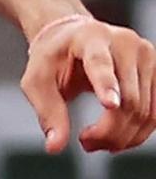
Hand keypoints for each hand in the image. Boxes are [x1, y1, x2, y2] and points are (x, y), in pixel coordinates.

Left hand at [21, 17, 155, 152]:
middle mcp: (124, 42)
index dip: (106, 85)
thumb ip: (47, 110)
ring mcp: (147, 57)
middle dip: (108, 132)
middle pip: (128, 100)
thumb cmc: (54, 57)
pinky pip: (154, 115)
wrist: (71, 39)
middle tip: (86, 143)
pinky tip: (115, 138)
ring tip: (95, 141)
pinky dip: (136, 134)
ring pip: (145, 112)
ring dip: (122, 137)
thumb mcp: (38, 79)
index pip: (100, 63)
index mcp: (90, 36)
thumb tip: (55, 145)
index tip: (109, 105)